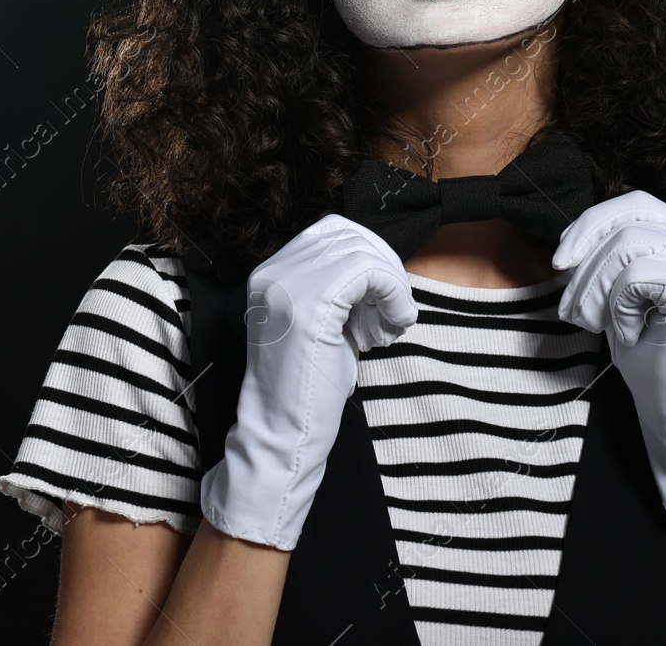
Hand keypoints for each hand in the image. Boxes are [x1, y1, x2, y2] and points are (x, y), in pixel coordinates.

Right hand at [199, 214, 416, 548]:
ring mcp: (289, 286)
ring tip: (390, 326)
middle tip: (393, 312)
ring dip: (392, 287)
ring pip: (364, 253)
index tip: (382, 299)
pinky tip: (393, 327)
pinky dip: (394, 295)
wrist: (283, 434)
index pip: (333, 231)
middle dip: (385, 269)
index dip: (370, 256)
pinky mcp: (312, 307)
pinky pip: (370, 274)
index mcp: (270, 273)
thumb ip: (340, 289)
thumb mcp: (322, 323)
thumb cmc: (308, 387)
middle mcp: (274, 271)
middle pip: (351, 236)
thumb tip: (382, 264)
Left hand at [552, 190, 665, 519]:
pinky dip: (619, 305)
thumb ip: (613, 257)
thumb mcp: (624, 294)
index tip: (561, 260)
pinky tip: (629, 333)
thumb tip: (572, 236)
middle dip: (586, 262)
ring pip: (627, 245)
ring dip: (596, 287)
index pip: (635, 204)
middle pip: (627, 220)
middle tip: (575, 310)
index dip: (591, 224)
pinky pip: (638, 275)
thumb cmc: (654, 357)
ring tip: (598, 324)